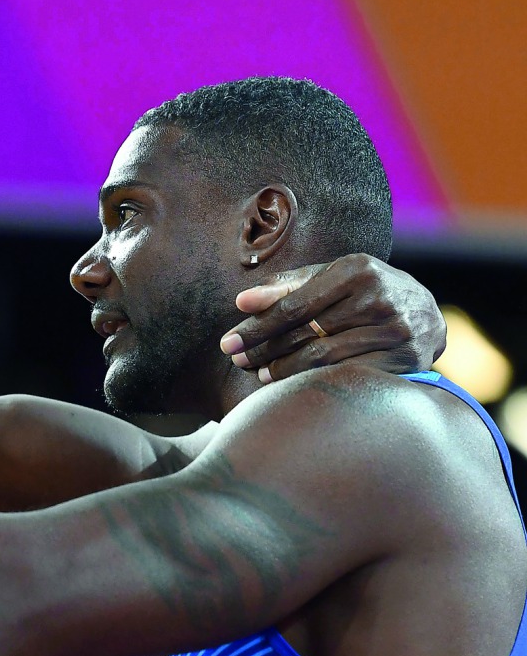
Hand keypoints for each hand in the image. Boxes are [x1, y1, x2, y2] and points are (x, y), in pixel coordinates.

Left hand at [219, 254, 444, 383]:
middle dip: (263, 348)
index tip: (228, 342)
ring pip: (323, 356)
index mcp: (356, 269)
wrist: (426, 313)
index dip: (257, 325)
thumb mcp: (329, 278)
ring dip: (284, 369)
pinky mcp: (404, 359)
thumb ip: (286, 286)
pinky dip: (313, 381)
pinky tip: (290, 386)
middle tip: (235, 359)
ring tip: (259, 373)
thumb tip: (242, 301)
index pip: (293, 305)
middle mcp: (378, 296)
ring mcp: (394, 329)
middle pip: (305, 331)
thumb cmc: (363, 291)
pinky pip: (346, 374)